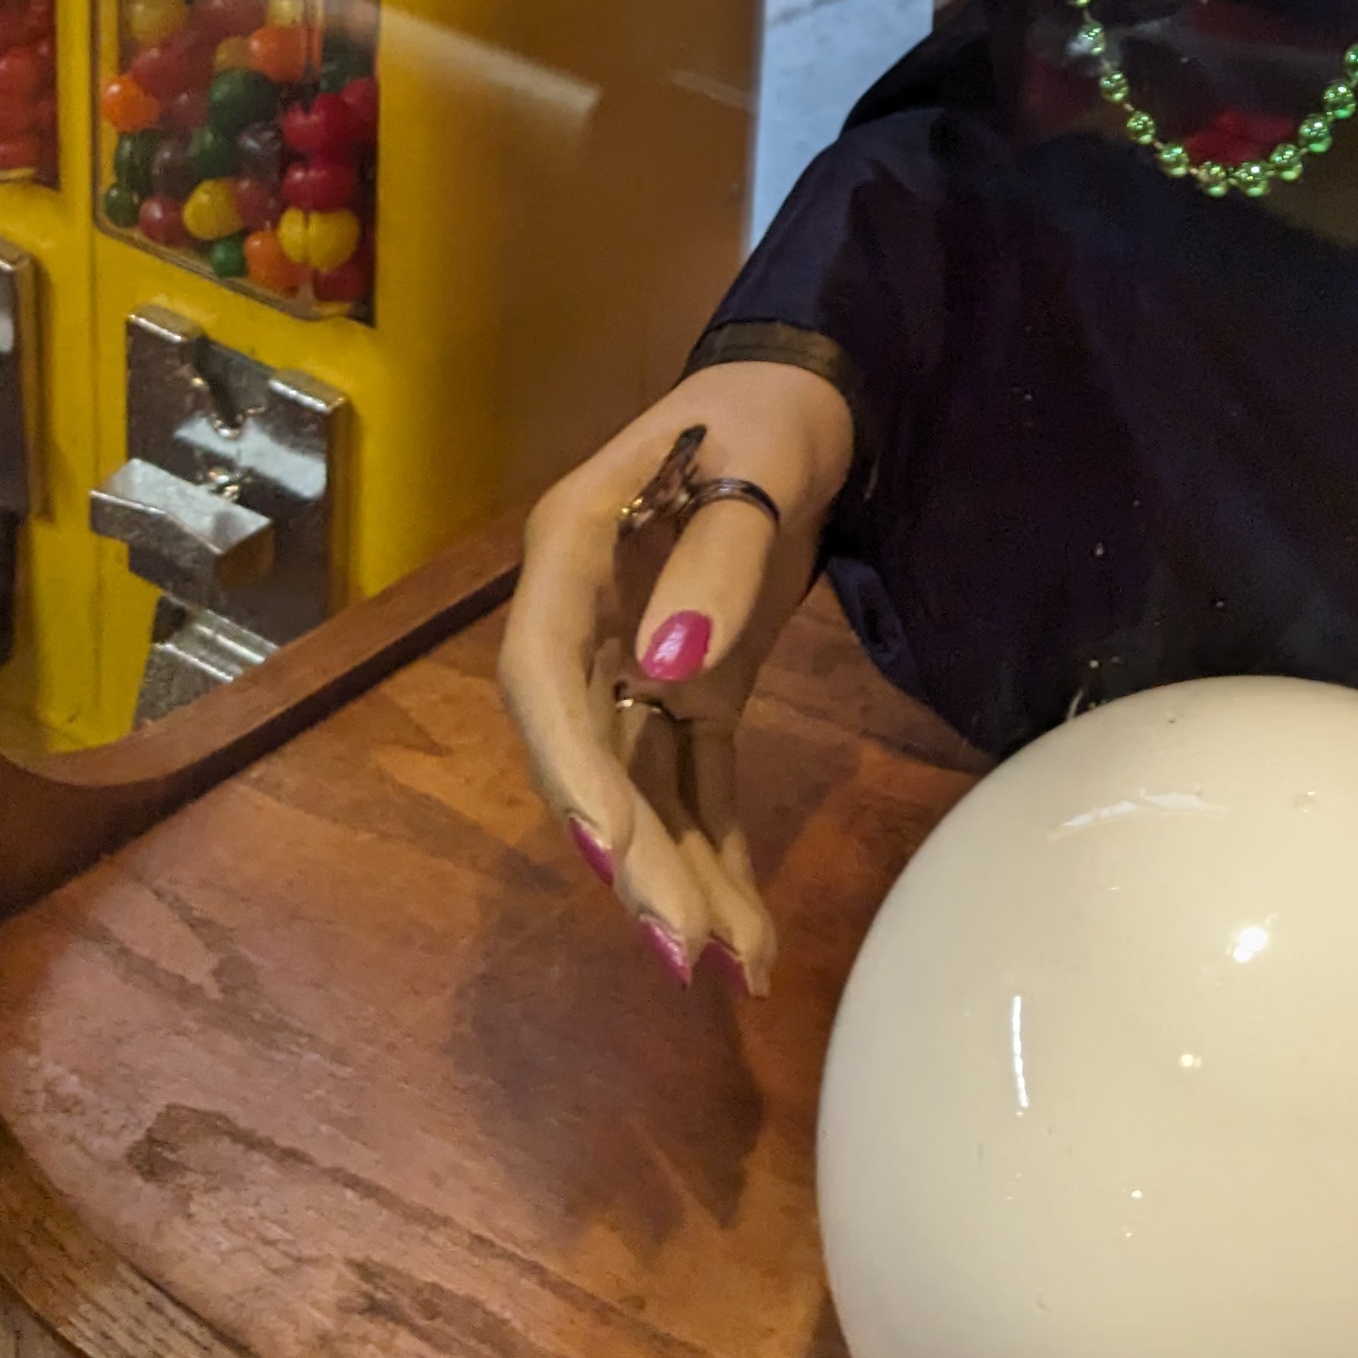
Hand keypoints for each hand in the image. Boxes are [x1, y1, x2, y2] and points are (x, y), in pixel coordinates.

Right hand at [498, 357, 853, 995]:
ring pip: (640, 788)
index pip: (545, 673)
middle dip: (634, 855)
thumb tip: (665, 666)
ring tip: (733, 963)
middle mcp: (584, 619)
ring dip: (680, 876)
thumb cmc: (774, 411)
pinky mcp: (688, 689)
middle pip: (589, 752)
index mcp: (570, 547)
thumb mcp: (758, 460)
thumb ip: (716, 560)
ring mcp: (631, 661)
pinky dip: (718, 854)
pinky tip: (750, 934)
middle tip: (686, 950)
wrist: (811, 394)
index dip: (569, 767)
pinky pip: (692, 783)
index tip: (609, 851)